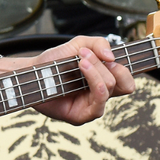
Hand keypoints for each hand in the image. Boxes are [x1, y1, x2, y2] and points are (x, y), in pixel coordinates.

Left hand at [11, 36, 134, 125]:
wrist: (32, 72)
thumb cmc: (54, 61)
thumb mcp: (79, 44)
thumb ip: (99, 43)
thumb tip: (112, 57)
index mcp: (103, 80)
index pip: (127, 80)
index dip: (125, 67)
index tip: (109, 55)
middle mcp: (100, 95)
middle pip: (125, 83)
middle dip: (110, 65)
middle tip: (90, 55)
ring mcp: (92, 106)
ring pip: (110, 87)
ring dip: (97, 68)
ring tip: (80, 59)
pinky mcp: (81, 116)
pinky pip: (99, 101)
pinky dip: (93, 79)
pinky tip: (81, 66)